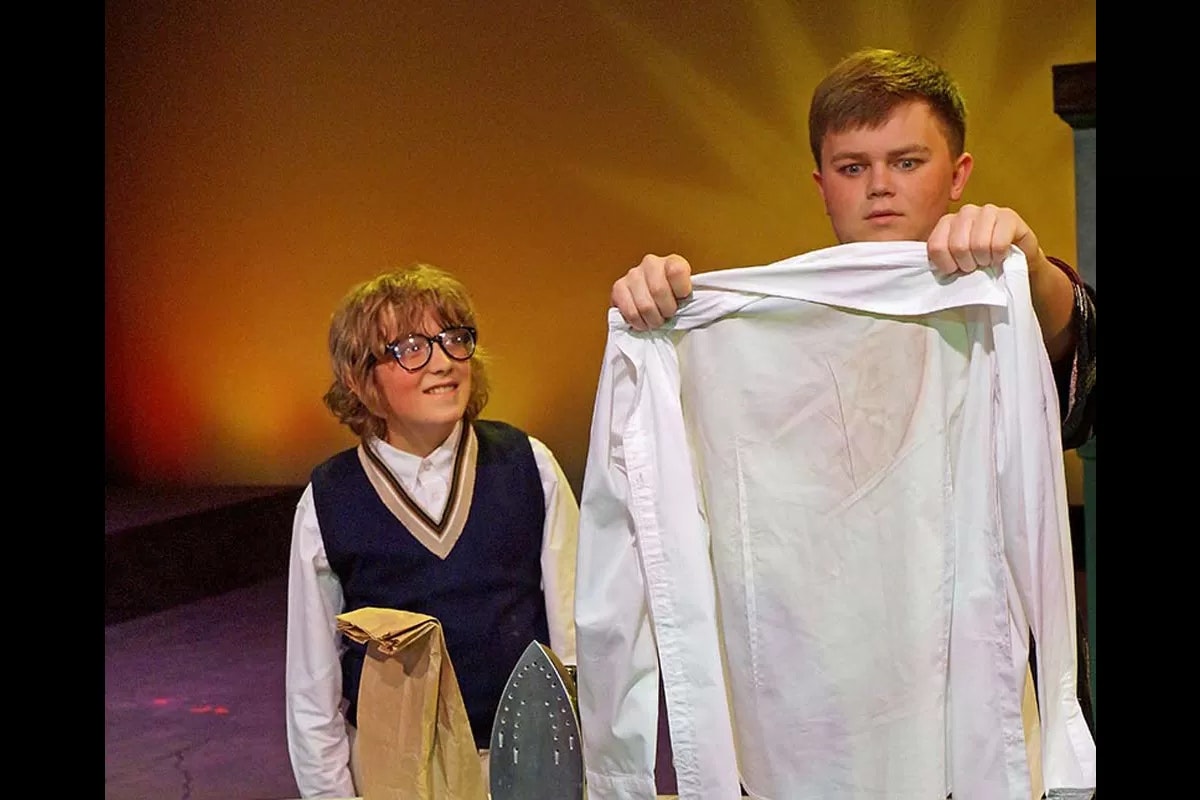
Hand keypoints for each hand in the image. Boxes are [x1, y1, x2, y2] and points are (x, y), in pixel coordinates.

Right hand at [610, 253, 693, 330]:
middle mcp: (651, 263)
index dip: (681, 291)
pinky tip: (643, 321)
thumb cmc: (673, 300)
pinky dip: (638, 322)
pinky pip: (629, 311)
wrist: (653, 302)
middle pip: (658, 291)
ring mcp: (632, 274)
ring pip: (644, 305)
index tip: (682, 299)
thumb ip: (693, 296)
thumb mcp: (687, 295)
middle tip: (668, 315)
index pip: (677, 271)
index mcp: (672, 261)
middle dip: (666, 311)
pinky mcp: (618, 287)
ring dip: (653, 320)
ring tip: (656, 320)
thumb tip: (709, 304)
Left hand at [926, 203, 1041, 275]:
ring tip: (989, 260)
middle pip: (958, 246)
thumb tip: (934, 269)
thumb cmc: (982, 262)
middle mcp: (965, 212)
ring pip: (978, 244)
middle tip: (977, 265)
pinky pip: (998, 244)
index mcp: (947, 222)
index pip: (936, 246)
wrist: (1016, 261)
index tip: (957, 268)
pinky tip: (1001, 256)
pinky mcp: (1008, 216)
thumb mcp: (956, 263)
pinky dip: (999, 257)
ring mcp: (987, 211)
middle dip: (968, 264)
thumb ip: (942, 261)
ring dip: (985, 260)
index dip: (947, 265)